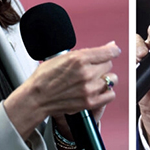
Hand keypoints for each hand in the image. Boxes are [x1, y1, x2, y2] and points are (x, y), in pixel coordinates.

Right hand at [4, 41, 119, 139]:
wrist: (37, 97)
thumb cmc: (46, 77)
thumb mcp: (63, 56)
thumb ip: (86, 52)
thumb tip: (109, 46)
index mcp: (79, 59)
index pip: (109, 52)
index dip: (112, 50)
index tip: (113, 51)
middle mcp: (86, 73)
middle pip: (109, 65)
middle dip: (102, 64)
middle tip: (92, 67)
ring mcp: (89, 89)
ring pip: (112, 79)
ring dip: (105, 78)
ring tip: (95, 79)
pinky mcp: (90, 102)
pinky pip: (110, 95)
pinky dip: (107, 92)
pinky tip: (98, 89)